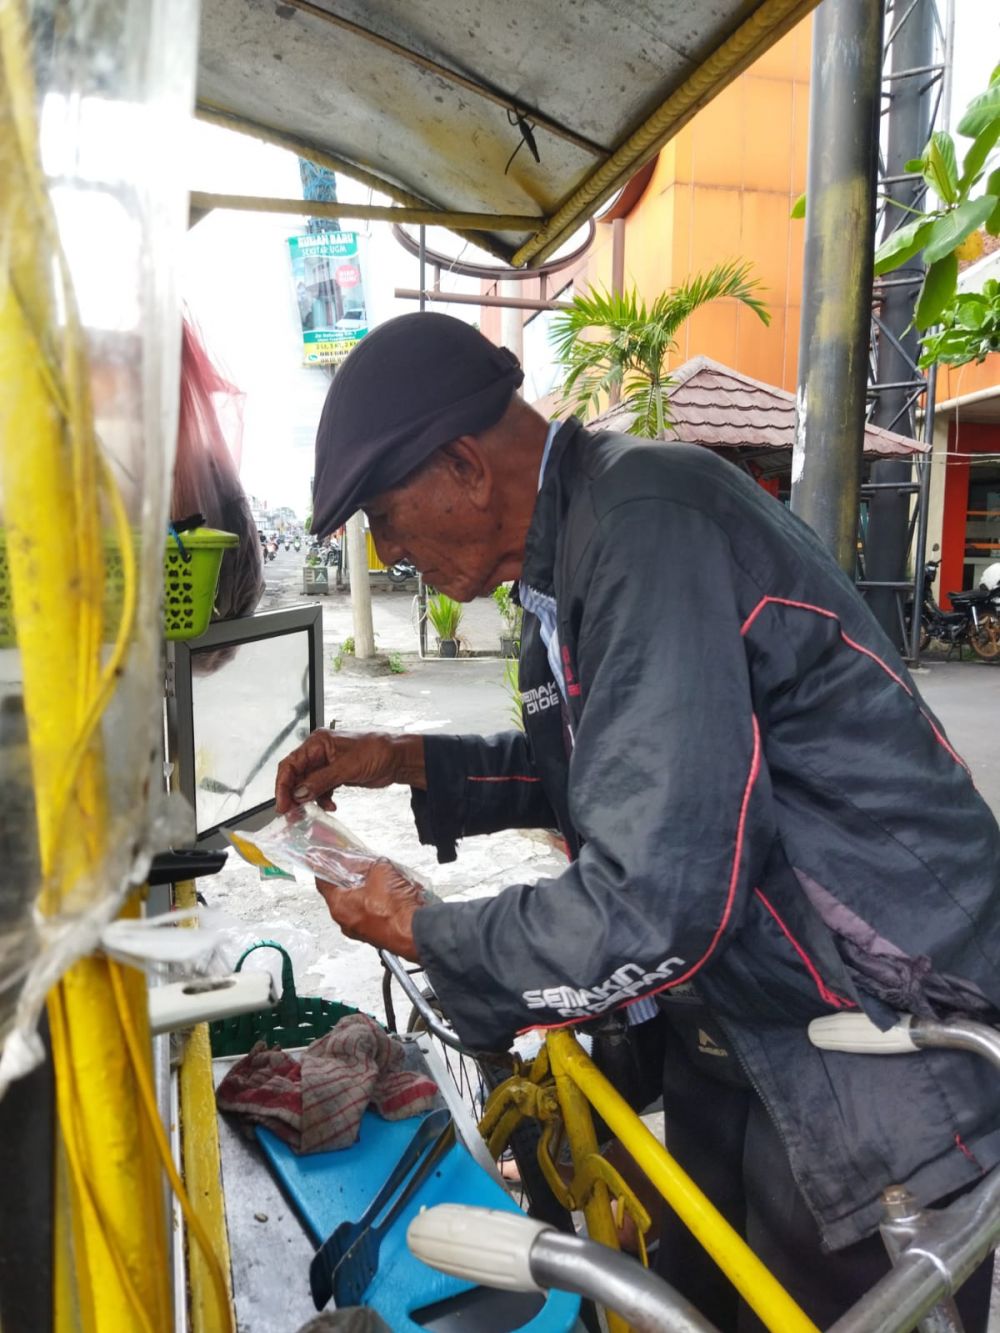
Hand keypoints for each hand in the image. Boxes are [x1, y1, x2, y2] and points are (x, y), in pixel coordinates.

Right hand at [275, 729, 425, 812]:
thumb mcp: (347, 768)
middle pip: (296, 775)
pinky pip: (320, 789)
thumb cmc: (377, 751)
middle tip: (293, 814)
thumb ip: (320, 781)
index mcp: (317, 742)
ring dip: (309, 799)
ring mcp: (327, 764)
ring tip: (312, 812)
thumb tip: (298, 793)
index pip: (290, 764)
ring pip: (307, 784)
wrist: (399, 758)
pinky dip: (323, 799)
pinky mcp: (336, 774)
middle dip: (294, 795)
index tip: (283, 805)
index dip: (283, 785)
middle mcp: (319, 752)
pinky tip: (331, 805)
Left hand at [315, 859, 424, 960]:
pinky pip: (374, 913)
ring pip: (360, 904)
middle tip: (357, 864)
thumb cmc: (395, 910)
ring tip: (382, 877)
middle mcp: (347, 922)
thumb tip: (378, 864)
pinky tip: (394, 892)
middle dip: (351, 877)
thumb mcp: (382, 872)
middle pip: (343, 893)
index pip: (323, 882)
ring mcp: (362, 931)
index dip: (324, 866)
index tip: (323, 857)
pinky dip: (381, 902)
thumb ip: (375, 864)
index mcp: (339, 906)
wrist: (417, 933)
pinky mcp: (378, 935)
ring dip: (369, 889)